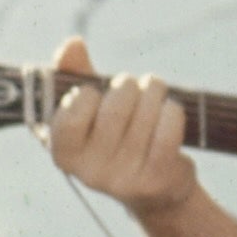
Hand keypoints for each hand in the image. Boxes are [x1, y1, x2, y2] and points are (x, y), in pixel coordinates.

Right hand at [43, 35, 204, 224]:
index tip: (95, 94)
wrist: (154, 192)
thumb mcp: (91, 110)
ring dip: (154, 91)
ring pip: (147, 109)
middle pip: (115, 105)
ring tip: (154, 95)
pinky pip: (169, 124)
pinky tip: (169, 113)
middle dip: (129, 84)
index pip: (69, 114)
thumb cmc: (116, 138)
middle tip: (134, 88)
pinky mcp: (156, 178)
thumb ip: (75, 75)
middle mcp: (89, 172)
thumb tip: (71, 44)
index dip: (87, 94)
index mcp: (64, 155)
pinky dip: (172, 109)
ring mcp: (124, 178)